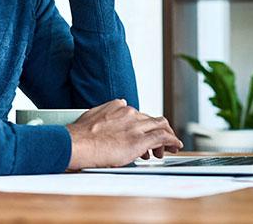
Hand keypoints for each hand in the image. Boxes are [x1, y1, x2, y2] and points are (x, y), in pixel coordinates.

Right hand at [65, 99, 182, 169]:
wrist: (77, 144)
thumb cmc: (79, 136)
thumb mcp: (91, 116)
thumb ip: (102, 114)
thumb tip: (103, 116)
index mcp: (118, 107)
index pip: (138, 114)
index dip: (143, 125)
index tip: (143, 133)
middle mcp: (129, 113)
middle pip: (151, 119)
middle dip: (158, 130)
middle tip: (159, 143)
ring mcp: (135, 126)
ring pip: (161, 125)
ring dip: (168, 135)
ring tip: (170, 146)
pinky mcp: (140, 140)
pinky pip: (163, 137)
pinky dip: (172, 140)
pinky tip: (175, 145)